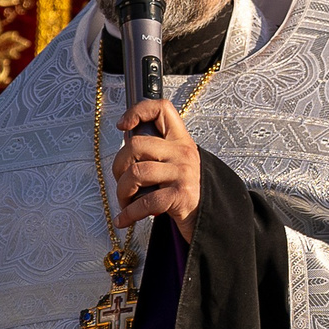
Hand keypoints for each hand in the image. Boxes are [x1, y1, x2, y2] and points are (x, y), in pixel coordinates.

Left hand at [112, 98, 202, 241]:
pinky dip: (129, 213)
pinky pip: (145, 202)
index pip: (161, 109)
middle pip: (137, 145)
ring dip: (122, 192)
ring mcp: (183, 173)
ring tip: (124, 202)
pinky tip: (125, 219)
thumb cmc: (187, 192)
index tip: (123, 126)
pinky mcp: (181, 195)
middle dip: (118, 166)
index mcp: (181, 140)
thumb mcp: (176, 165)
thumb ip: (156, 153)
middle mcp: (183, 152)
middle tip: (121, 182)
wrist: (210, 219)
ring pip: (136, 173)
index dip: (138, 111)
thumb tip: (126, 144)